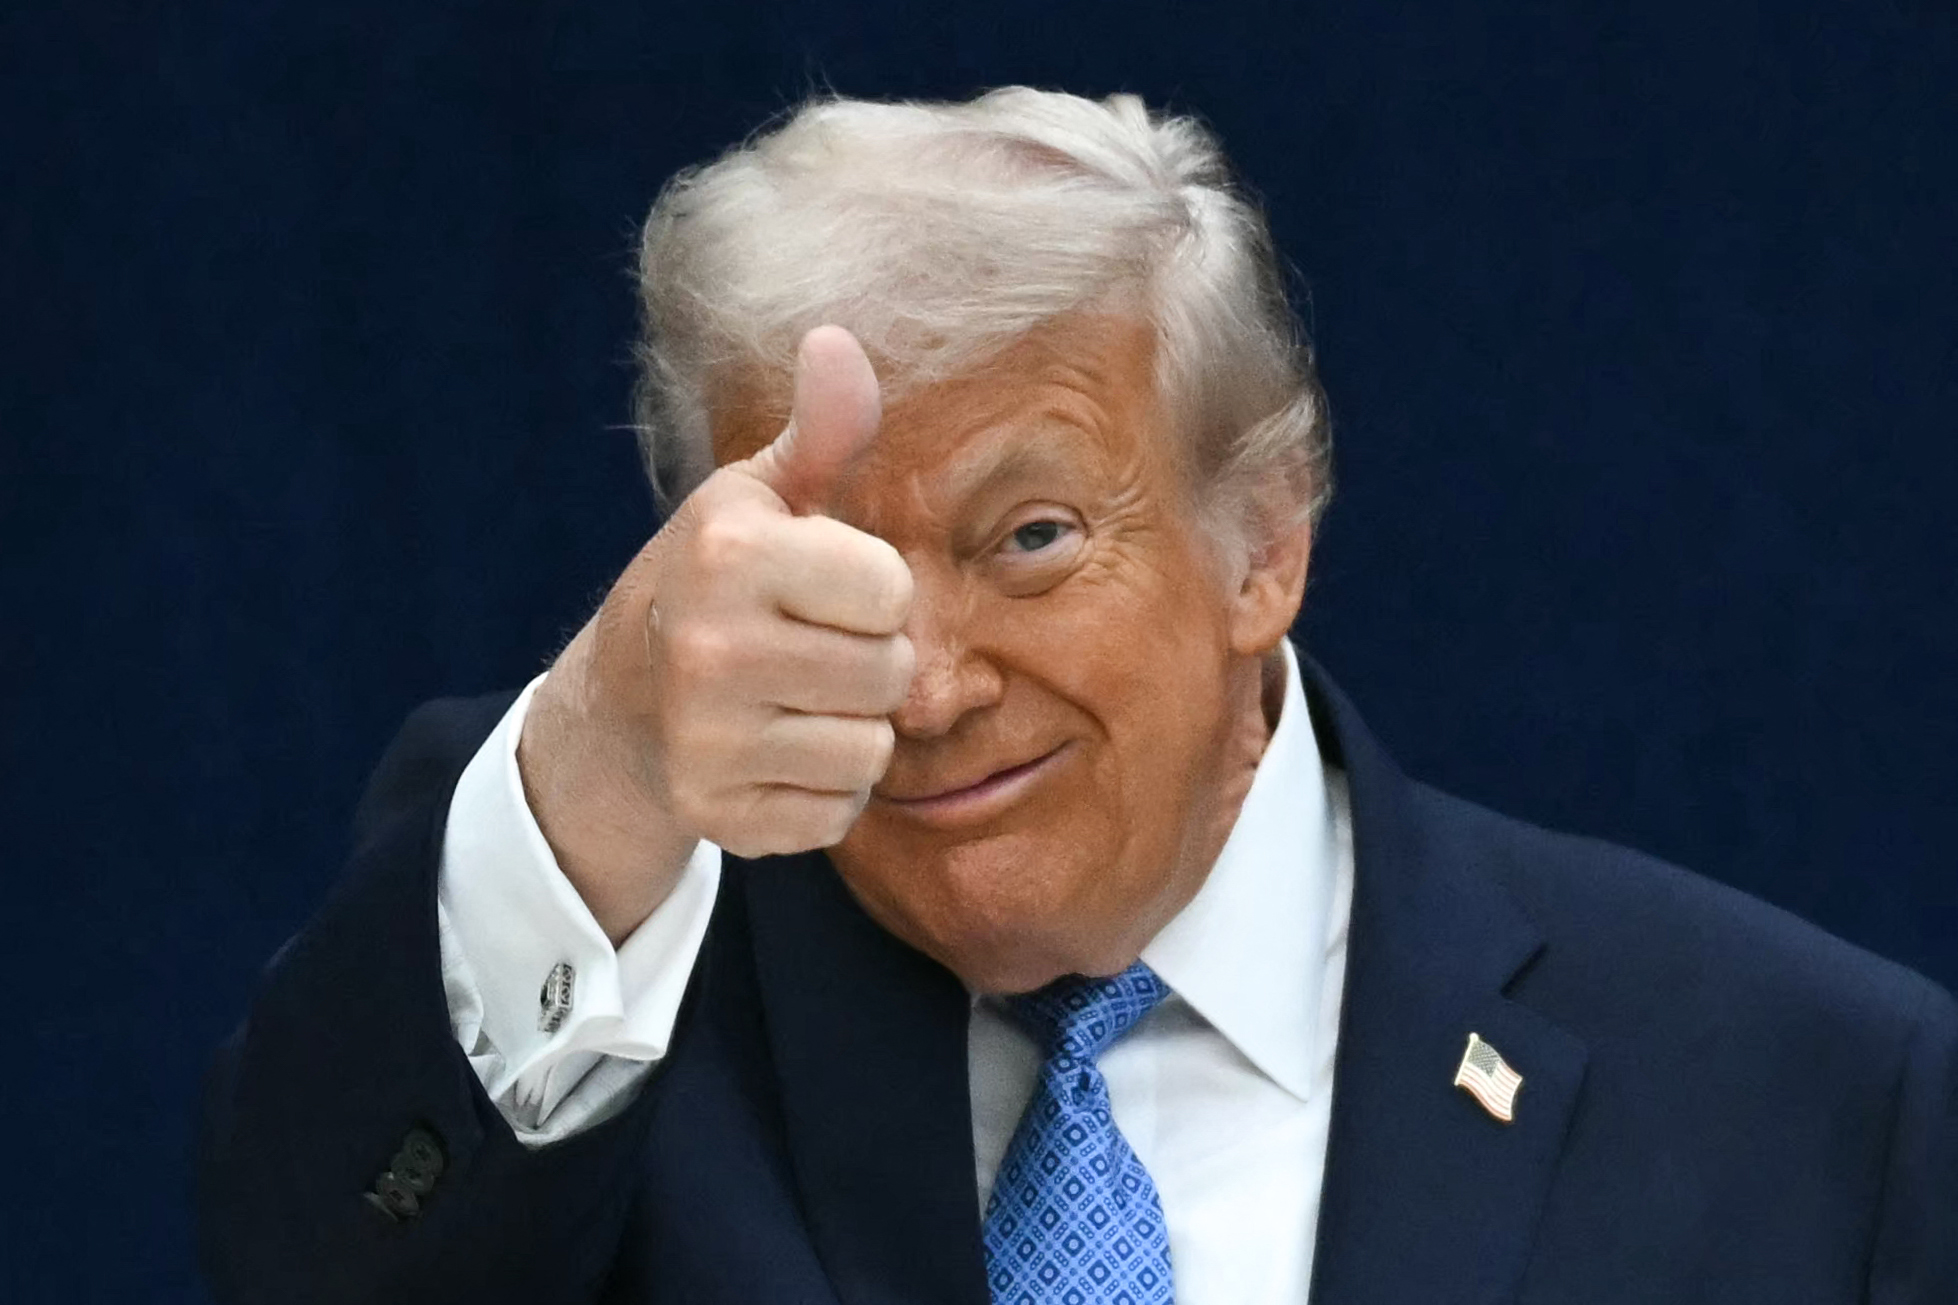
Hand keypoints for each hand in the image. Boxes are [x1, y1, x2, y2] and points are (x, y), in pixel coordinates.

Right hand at [517, 326, 915, 943]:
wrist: (618, 704)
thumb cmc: (715, 583)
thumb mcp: (756, 498)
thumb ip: (819, 431)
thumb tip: (836, 340)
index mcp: (729, 554)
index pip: (892, 591)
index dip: (872, 591)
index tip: (823, 588)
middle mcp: (710, 649)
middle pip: (891, 674)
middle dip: (869, 662)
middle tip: (808, 649)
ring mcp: (707, 741)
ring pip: (870, 750)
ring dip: (849, 730)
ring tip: (792, 701)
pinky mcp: (717, 816)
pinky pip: (836, 813)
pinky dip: (820, 791)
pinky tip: (774, 752)